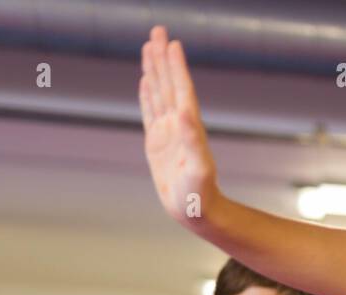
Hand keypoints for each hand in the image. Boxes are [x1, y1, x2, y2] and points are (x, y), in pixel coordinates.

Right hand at [139, 25, 218, 226]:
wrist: (196, 212)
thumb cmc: (200, 196)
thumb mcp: (199, 170)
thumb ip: (193, 141)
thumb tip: (183, 113)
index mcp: (189, 127)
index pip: (181, 90)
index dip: (177, 67)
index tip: (172, 43)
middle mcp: (179, 125)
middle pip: (169, 84)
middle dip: (163, 58)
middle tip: (157, 30)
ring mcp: (167, 132)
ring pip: (158, 93)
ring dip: (154, 70)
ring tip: (149, 47)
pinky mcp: (157, 143)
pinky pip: (150, 112)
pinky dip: (147, 95)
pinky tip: (145, 81)